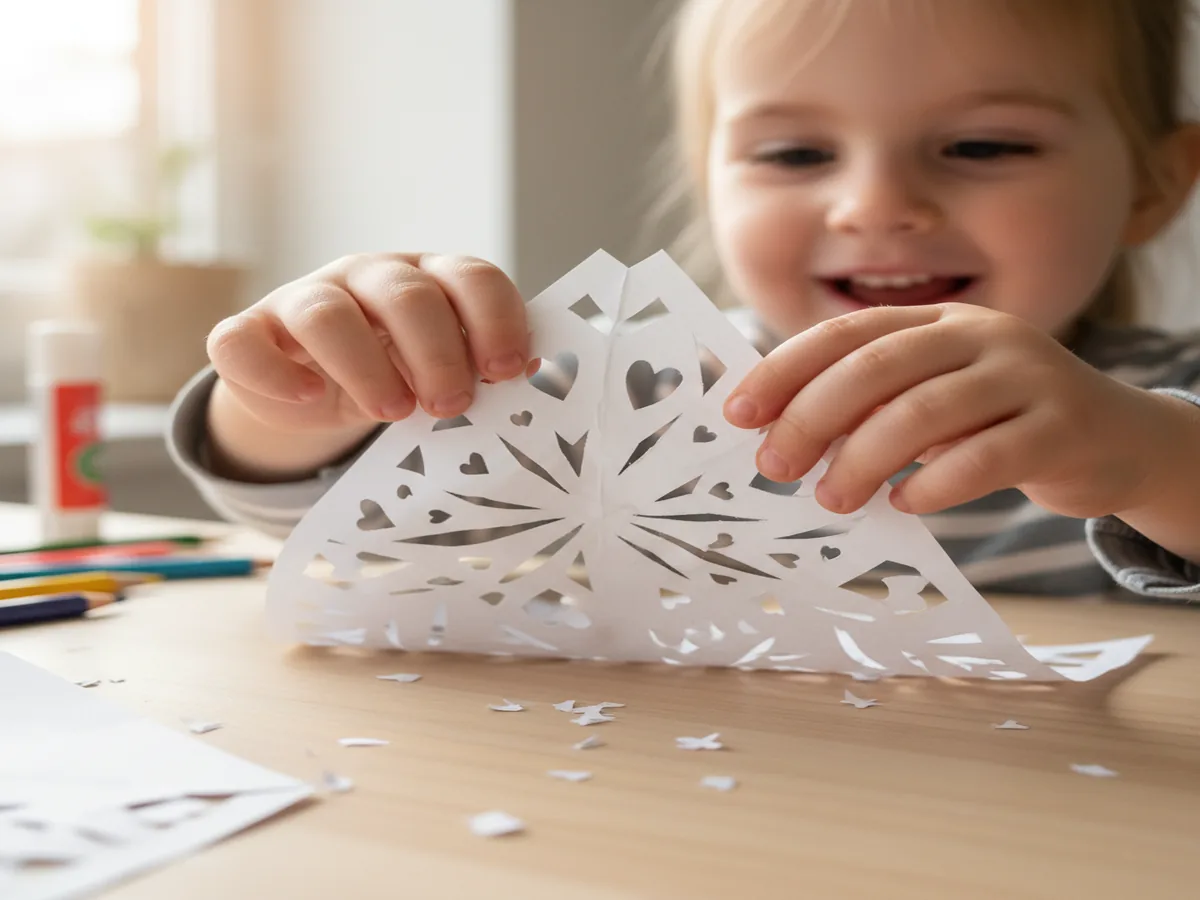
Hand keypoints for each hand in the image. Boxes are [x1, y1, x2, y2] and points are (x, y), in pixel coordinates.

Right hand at [206, 253, 530, 434]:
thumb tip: (540, 380)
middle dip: (437, 351)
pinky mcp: (249, 335)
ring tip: (394, 412)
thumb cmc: (396, 374)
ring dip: (366, 364)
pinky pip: (243, 342)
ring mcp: (304, 300)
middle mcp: (368, 277)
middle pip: (406, 294)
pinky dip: (274, 372)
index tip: (509, 371)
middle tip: (452, 404)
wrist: (313, 388)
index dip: (496, 319)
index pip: (471, 277)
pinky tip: (307, 398)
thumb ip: (482, 368)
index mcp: (429, 279)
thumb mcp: (443, 371)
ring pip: (328, 314)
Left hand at [722, 304, 1170, 518]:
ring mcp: (1025, 375)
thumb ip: (870, 405)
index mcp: (937, 320)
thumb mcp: (931, 399)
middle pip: (876, 367)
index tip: (738, 413)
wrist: (1114, 438)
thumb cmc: (997, 423)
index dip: (784, 370)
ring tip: (832, 498)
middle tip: (774, 466)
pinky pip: (985, 457)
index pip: (844, 333)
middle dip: (811, 417)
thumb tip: (775, 433)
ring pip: (924, 411)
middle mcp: (980, 334)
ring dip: (863, 458)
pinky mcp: (1061, 426)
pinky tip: (907, 503)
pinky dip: (934, 484)